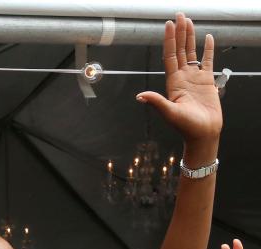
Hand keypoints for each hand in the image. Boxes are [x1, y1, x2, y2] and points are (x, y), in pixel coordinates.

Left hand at [137, 13, 221, 144]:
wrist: (202, 134)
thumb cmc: (186, 127)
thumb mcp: (170, 113)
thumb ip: (156, 102)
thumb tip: (139, 96)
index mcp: (173, 82)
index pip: (170, 56)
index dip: (169, 40)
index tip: (168, 25)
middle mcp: (182, 77)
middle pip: (180, 50)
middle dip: (179, 32)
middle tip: (179, 15)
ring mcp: (194, 78)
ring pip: (192, 52)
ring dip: (190, 37)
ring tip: (189, 21)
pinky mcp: (207, 81)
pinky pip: (207, 61)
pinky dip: (208, 49)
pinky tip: (208, 38)